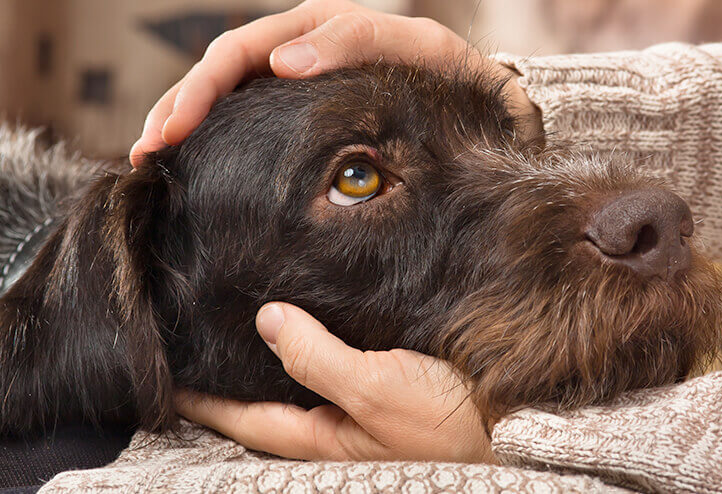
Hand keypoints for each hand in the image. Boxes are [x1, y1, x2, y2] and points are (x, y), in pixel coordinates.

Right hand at [132, 0, 540, 166]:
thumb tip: (283, 62)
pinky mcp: (302, 109)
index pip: (239, 50)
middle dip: (177, 108)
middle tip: (146, 154)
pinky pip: (248, 115)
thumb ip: (355, 42)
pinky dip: (215, 135)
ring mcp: (297, 77)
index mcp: (317, 26)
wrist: (477, 99)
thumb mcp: (417, 48)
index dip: (201, 88)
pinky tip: (193, 161)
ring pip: (226, 93)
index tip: (174, 131)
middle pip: (219, 70)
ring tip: (151, 160)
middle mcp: (299, 46)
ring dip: (184, 121)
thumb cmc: (450, 75)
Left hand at [176, 302, 494, 462]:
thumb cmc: (449, 421)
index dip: (205, 396)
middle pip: (269, 401)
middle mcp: (336, 427)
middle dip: (233, 376)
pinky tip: (316, 322)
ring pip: (303, 382)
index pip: (245, 417)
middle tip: (200, 340)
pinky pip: (338, 368)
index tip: (169, 370)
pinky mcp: (388, 390)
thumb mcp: (378, 389)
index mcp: (324, 436)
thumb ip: (318, 358)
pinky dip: (316, 348)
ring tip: (246, 325)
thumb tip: (267, 320)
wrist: (515, 428)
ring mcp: (361, 411)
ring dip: (274, 358)